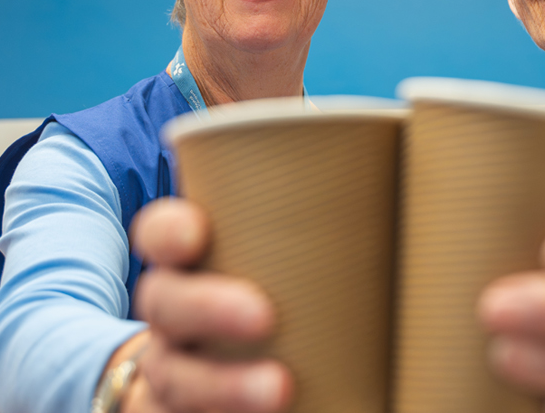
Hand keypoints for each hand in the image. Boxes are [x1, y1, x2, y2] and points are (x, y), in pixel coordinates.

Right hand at [119, 197, 292, 412]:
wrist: (206, 375)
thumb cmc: (267, 298)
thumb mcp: (273, 263)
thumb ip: (296, 234)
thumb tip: (384, 155)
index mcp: (188, 267)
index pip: (160, 236)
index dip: (169, 232)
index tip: (193, 234)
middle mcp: (169, 319)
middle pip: (166, 306)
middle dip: (207, 308)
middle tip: (264, 315)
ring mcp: (167, 374)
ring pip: (174, 379)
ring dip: (222, 386)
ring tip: (279, 390)